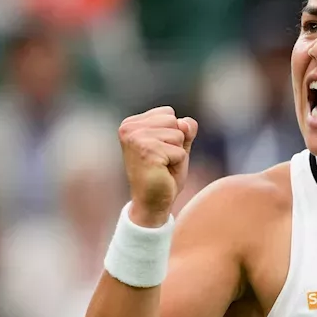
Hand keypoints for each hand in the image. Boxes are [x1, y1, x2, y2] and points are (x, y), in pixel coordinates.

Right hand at [118, 106, 197, 226]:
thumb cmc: (164, 174)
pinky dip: (178, 164)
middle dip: (176, 143)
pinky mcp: (146, 151)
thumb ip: (185, 129)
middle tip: (163, 160)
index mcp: (132, 123)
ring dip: (177, 153)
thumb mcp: (178, 146)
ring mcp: (136, 139)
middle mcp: (129, 128)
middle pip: (175, 122)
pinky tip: (163, 172)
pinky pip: (180, 152)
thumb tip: (186, 123)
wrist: (152, 202)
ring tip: (163, 166)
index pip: (169, 113)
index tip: (160, 151)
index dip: (173, 134)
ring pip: (179, 135)